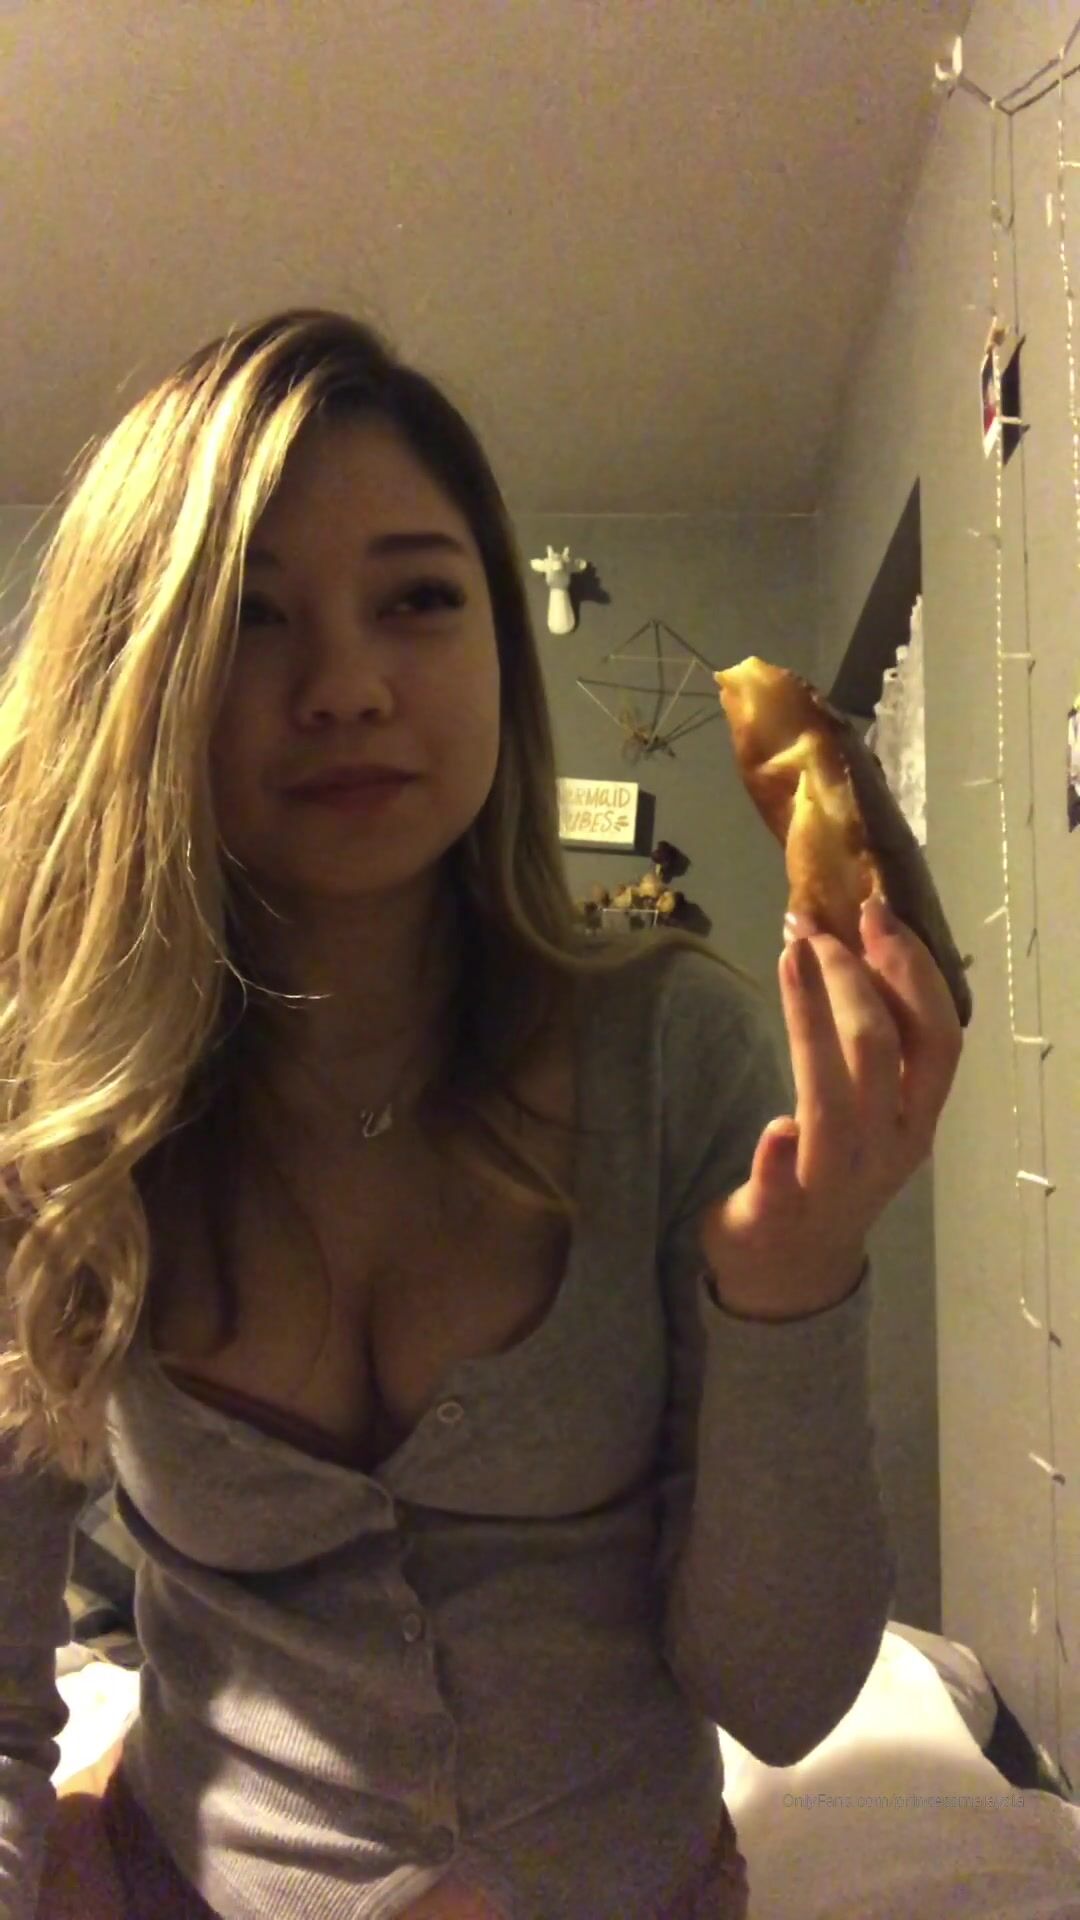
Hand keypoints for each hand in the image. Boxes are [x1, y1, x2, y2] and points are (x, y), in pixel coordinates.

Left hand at [701, 893, 963, 1320]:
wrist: (793, 1272)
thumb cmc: (832, 1169)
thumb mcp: (870, 1109)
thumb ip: (871, 1044)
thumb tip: (855, 944)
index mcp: (916, 1117)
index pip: (938, 1035)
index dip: (912, 970)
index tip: (877, 912)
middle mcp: (887, 1147)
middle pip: (881, 1051)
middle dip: (850, 978)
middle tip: (811, 926)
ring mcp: (834, 1184)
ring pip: (833, 1100)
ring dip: (811, 1021)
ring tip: (787, 958)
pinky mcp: (779, 1214)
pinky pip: (784, 1184)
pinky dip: (781, 1154)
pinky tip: (774, 1126)